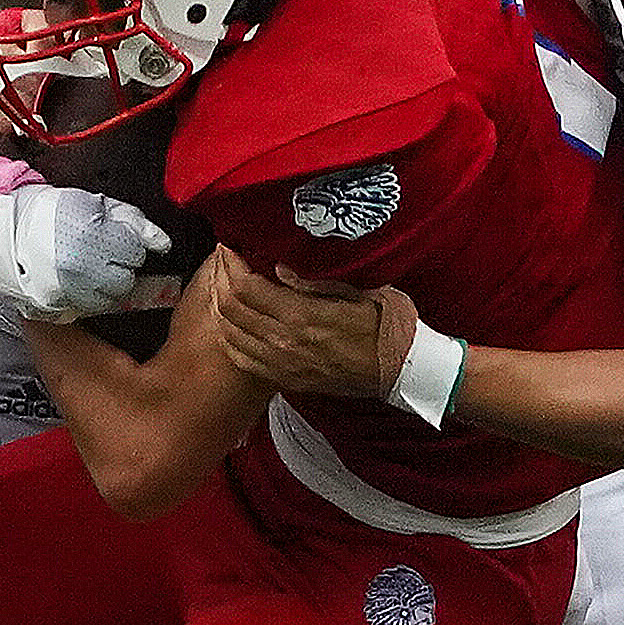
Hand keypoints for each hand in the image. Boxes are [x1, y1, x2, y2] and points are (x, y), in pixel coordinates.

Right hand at [0, 183, 172, 322]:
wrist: (0, 225)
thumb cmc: (46, 211)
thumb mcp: (93, 203)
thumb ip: (131, 220)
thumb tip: (160, 241)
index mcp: (97, 242)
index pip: (135, 254)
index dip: (128, 246)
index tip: (117, 241)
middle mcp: (85, 273)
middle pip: (124, 282)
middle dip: (119, 268)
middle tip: (100, 253)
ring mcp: (68, 295)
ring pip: (106, 301)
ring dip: (102, 286)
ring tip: (84, 267)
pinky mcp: (53, 310)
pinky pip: (82, 311)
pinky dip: (83, 299)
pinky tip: (73, 283)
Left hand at [205, 245, 413, 397]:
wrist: (403, 368)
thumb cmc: (386, 323)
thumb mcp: (359, 289)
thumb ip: (314, 280)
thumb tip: (278, 265)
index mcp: (302, 316)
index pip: (246, 287)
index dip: (231, 263)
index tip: (228, 245)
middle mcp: (285, 342)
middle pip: (231, 308)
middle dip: (220, 279)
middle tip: (223, 260)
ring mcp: (284, 364)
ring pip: (231, 334)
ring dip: (220, 306)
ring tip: (223, 284)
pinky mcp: (287, 379)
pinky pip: (243, 359)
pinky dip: (229, 337)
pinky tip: (231, 322)